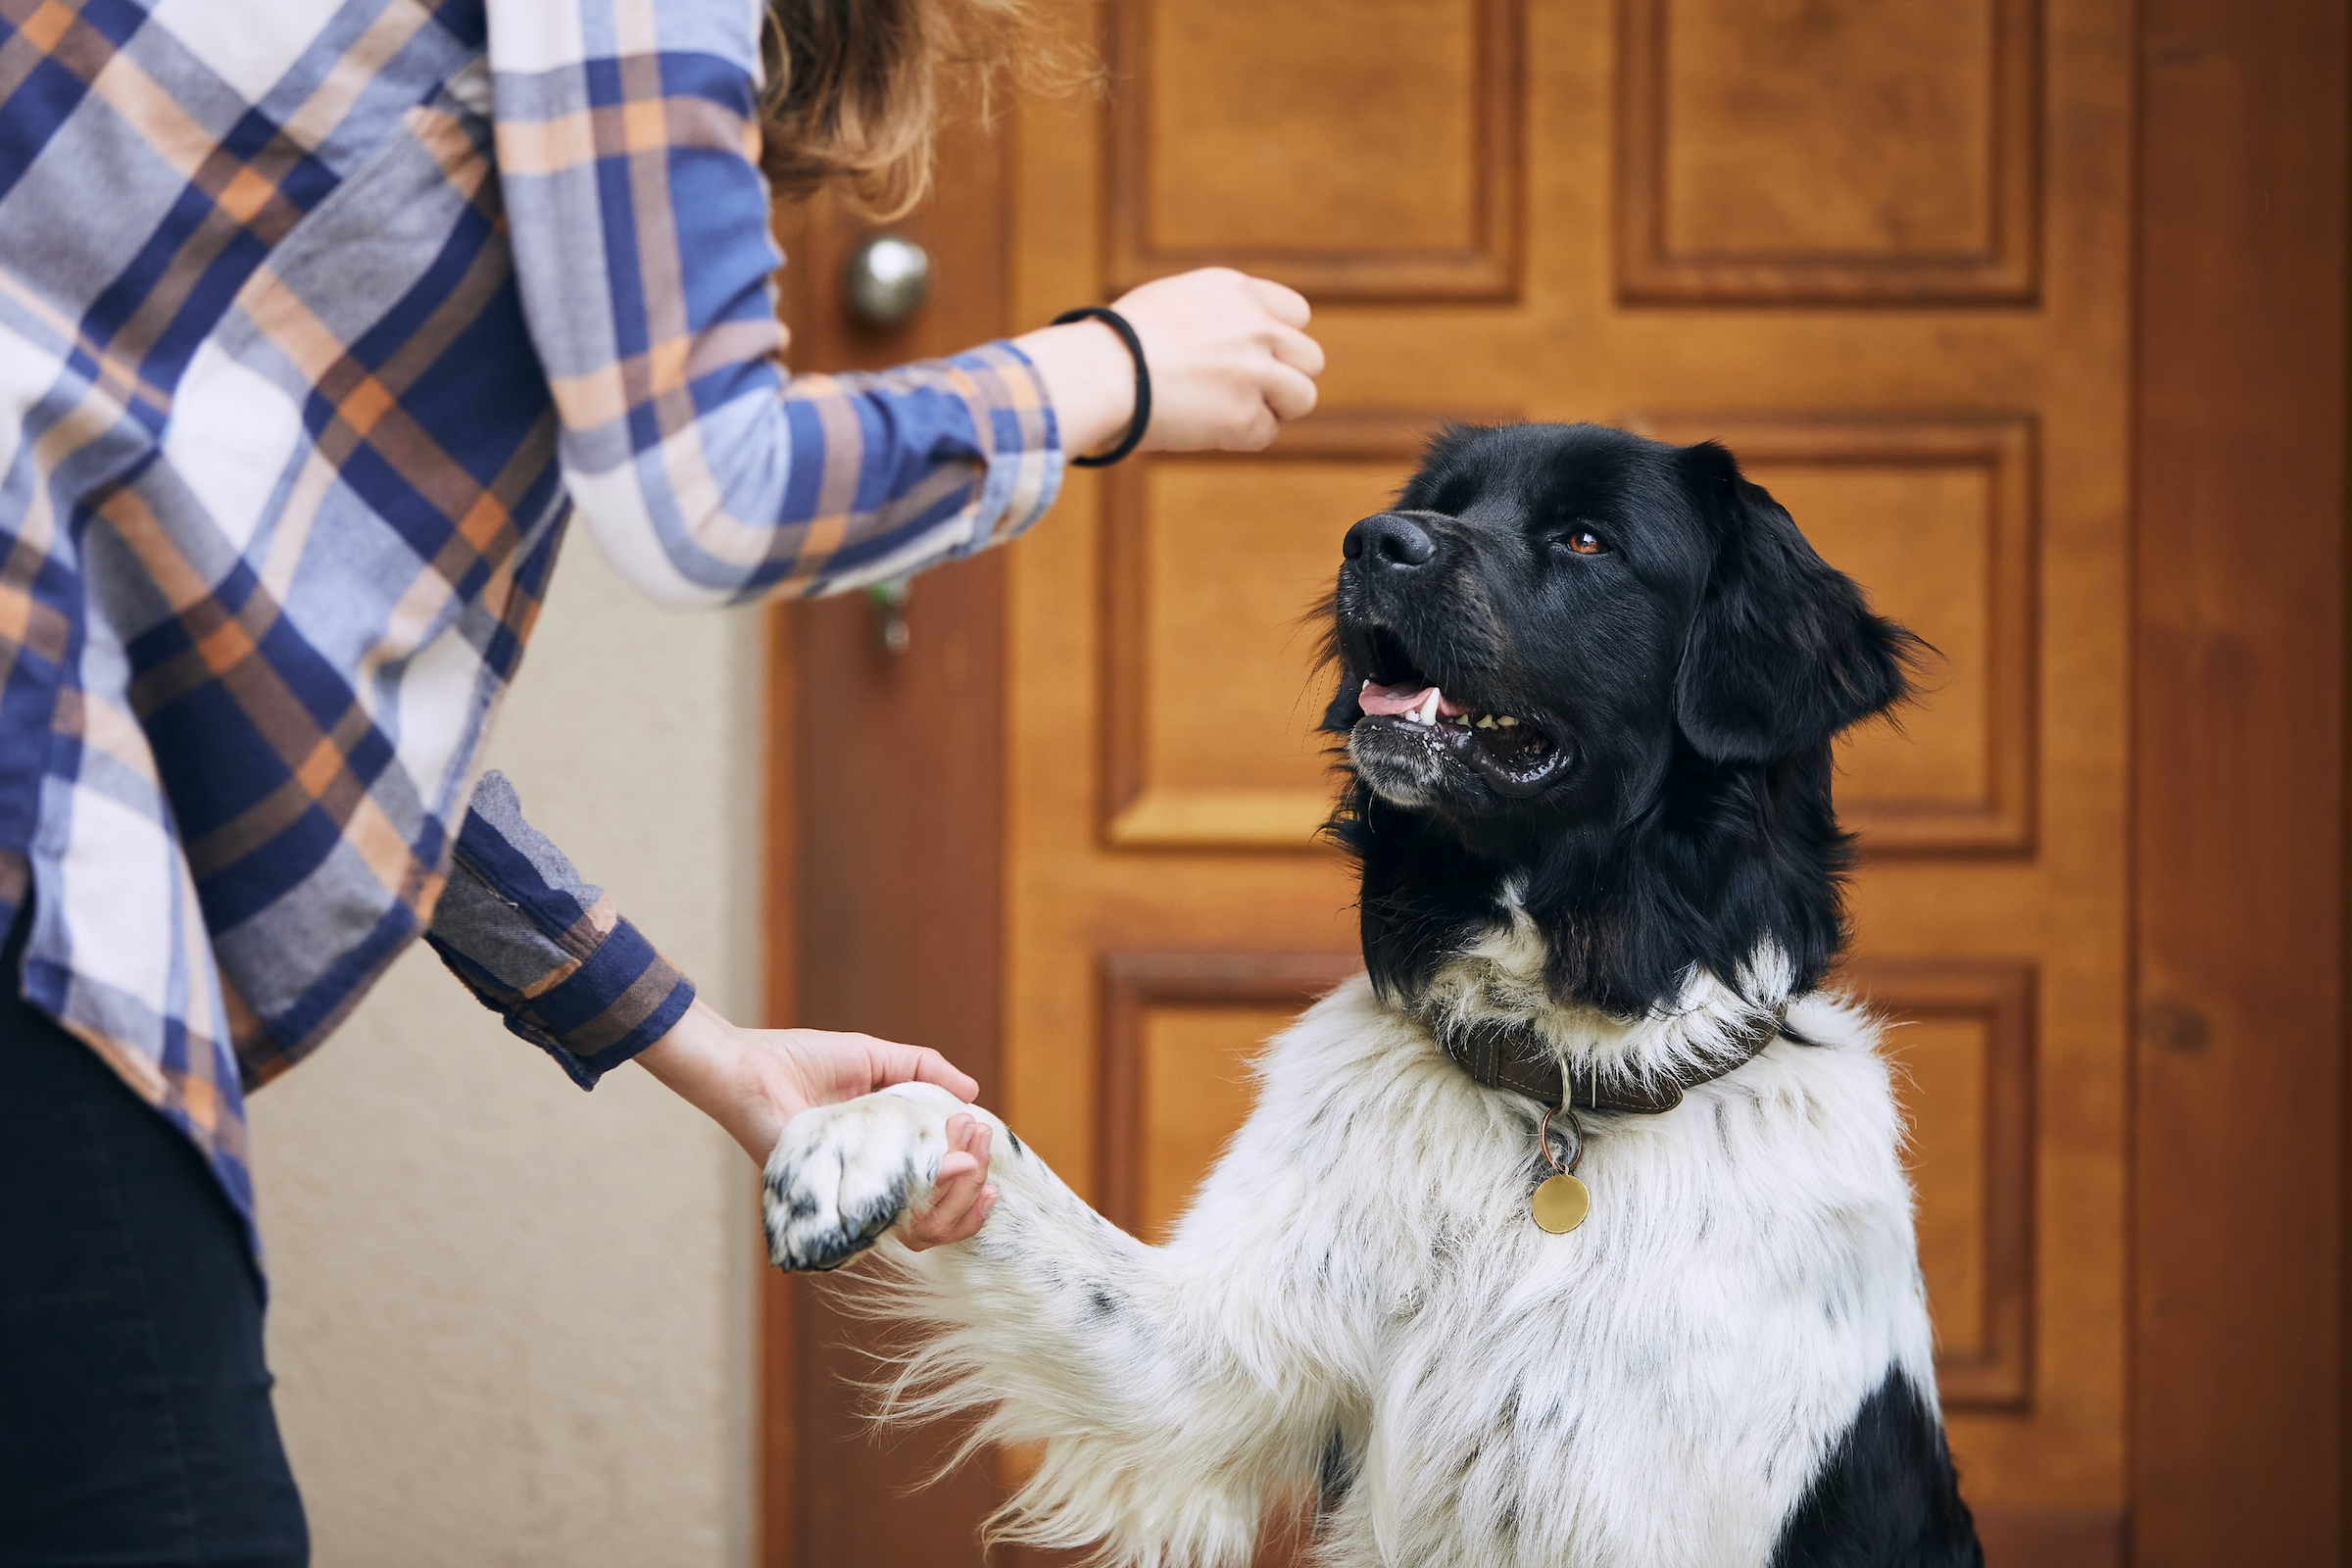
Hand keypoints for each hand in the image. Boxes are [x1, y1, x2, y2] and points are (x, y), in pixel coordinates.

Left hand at [636, 1001, 997, 1247]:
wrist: (747, 1066)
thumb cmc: (800, 1062)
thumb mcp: (874, 1059)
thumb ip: (923, 1071)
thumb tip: (972, 1093)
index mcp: (881, 1164)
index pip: (937, 1198)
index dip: (971, 1186)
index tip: (987, 1148)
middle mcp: (870, 1192)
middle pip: (940, 1222)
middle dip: (973, 1184)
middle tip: (978, 1141)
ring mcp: (851, 1203)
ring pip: (923, 1232)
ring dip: (960, 1194)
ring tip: (966, 1153)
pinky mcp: (832, 1205)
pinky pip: (886, 1223)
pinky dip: (927, 1199)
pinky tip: (947, 1164)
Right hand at [1014, 268, 1323, 457]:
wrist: (1100, 372)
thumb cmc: (1116, 343)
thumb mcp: (1170, 302)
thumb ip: (1213, 315)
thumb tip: (1229, 344)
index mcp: (1237, 291)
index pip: (1297, 314)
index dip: (1281, 341)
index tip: (1258, 357)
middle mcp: (1255, 326)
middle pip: (1310, 358)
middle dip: (1285, 378)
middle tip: (1248, 393)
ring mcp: (1255, 370)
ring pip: (1303, 397)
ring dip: (1274, 409)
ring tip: (1231, 413)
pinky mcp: (1245, 414)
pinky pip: (1265, 433)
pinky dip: (1239, 437)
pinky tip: (1203, 428)